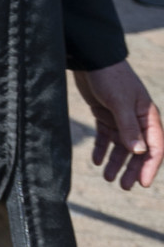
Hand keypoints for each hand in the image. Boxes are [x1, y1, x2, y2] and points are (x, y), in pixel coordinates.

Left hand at [75, 60, 163, 189]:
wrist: (90, 59)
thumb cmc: (110, 78)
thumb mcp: (120, 103)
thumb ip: (129, 127)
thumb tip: (139, 152)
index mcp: (148, 117)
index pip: (155, 147)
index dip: (150, 166)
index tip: (143, 183)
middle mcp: (137, 120)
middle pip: (138, 151)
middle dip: (132, 169)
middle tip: (123, 186)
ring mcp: (121, 119)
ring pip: (121, 146)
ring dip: (115, 162)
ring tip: (107, 178)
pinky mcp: (104, 115)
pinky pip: (106, 137)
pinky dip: (102, 149)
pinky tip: (95, 160)